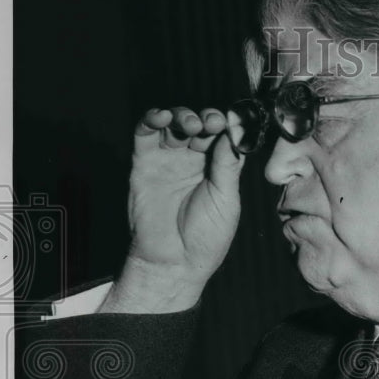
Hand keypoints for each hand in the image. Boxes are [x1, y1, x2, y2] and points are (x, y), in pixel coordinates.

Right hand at [100, 107, 245, 312]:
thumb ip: (228, 165)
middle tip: (211, 123)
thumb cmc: (205, 239)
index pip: (221, 136)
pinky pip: (145, 134)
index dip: (225, 125)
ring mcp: (168, 160)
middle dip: (205, 119)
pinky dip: (151, 119)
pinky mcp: (144, 163)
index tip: (230, 121)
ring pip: (174, 125)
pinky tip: (162, 116)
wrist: (173, 263)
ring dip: (182, 116)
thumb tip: (234, 131)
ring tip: (191, 124)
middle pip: (199, 126)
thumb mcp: (227, 200)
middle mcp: (192, 161)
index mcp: (216, 169)